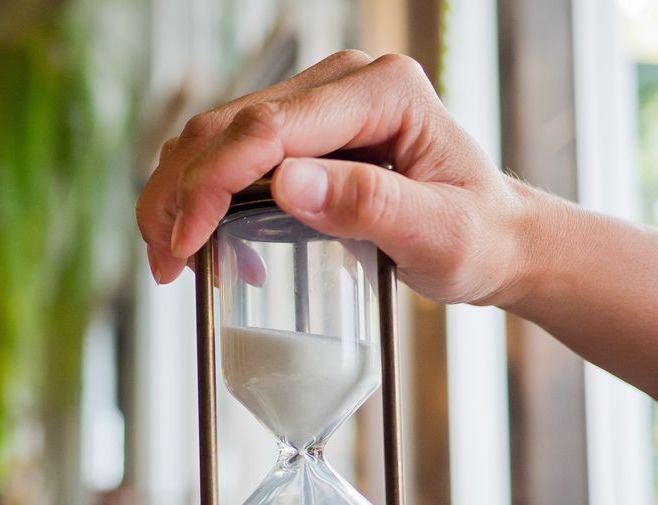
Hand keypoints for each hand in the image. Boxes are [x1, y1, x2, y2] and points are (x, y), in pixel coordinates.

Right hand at [137, 50, 535, 307]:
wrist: (493, 236)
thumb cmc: (477, 236)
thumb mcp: (438, 233)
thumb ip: (368, 204)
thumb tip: (286, 183)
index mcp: (380, 91)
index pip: (267, 128)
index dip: (212, 185)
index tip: (187, 244)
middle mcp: (340, 84)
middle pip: (226, 126)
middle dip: (179, 195)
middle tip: (166, 264)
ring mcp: (315, 103)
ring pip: (212, 135)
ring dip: (176, 194)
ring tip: (172, 260)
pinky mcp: (297, 130)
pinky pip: (226, 152)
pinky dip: (197, 195)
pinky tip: (202, 241)